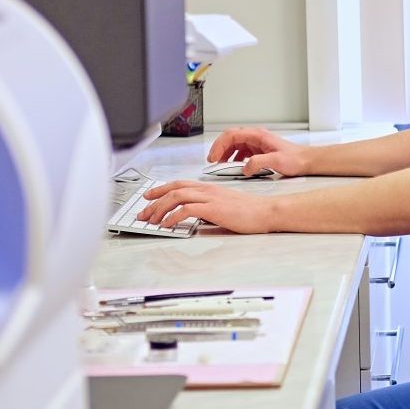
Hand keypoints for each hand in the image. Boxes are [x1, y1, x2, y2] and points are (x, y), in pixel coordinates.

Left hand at [138, 180, 273, 233]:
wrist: (266, 211)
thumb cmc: (250, 211)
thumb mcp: (225, 205)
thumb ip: (209, 206)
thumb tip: (195, 214)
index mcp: (210, 187)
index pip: (180, 184)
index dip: (161, 189)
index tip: (149, 197)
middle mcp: (207, 189)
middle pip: (174, 189)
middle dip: (155, 201)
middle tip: (143, 213)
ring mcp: (210, 198)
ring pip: (176, 197)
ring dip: (160, 209)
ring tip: (151, 220)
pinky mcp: (213, 208)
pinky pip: (186, 210)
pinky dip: (172, 217)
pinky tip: (167, 225)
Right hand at [208, 127, 309, 176]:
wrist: (306, 161)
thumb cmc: (295, 159)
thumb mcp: (276, 161)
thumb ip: (259, 163)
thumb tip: (245, 167)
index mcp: (258, 135)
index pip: (231, 135)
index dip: (219, 145)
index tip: (213, 157)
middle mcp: (256, 137)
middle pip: (230, 138)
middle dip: (219, 149)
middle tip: (213, 162)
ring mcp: (257, 143)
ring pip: (235, 145)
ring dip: (226, 154)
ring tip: (221, 166)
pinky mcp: (259, 150)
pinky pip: (241, 152)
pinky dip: (234, 158)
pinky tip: (235, 167)